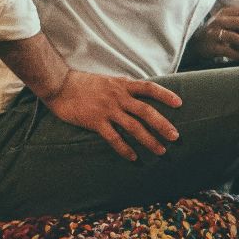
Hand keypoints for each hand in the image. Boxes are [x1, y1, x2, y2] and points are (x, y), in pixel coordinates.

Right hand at [43, 70, 183, 161]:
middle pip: (147, 112)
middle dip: (163, 125)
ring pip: (134, 127)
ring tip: (161, 151)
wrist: (58, 84)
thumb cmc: (82, 83)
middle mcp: (118, 97)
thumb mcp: (108, 81)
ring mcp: (107, 109)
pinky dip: (125, 149)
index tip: (180, 104)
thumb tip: (139, 98)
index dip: (166, 95)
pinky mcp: (96, 121)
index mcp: (123, 85)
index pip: (149, 88)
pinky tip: (133, 157)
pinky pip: (114, 138)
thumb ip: (123, 89)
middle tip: (176, 137)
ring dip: (149, 140)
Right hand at [187, 6, 238, 63]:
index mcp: (226, 13)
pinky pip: (226, 50)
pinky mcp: (210, 47)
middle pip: (238, 22)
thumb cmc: (219, 32)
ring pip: (232, 36)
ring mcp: (213, 34)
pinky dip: (238, 54)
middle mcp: (219, 21)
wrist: (196, 43)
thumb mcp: (231, 24)